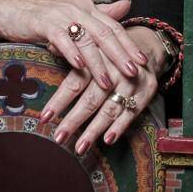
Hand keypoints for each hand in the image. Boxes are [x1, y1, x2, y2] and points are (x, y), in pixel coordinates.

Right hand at [0, 0, 147, 93]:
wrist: (9, 10)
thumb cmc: (43, 18)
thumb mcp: (73, 17)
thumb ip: (99, 15)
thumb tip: (127, 5)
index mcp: (87, 7)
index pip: (114, 26)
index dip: (129, 44)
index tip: (143, 62)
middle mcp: (78, 8)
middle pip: (105, 33)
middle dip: (121, 55)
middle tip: (134, 73)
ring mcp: (61, 15)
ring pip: (86, 40)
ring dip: (98, 63)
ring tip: (108, 82)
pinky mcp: (43, 22)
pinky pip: (62, 39)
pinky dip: (71, 53)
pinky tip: (79, 67)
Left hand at [37, 26, 167, 152]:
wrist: (144, 45)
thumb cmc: (106, 50)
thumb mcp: (90, 43)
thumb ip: (70, 48)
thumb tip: (50, 44)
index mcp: (96, 57)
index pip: (75, 83)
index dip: (59, 101)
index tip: (44, 118)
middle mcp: (114, 70)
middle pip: (91, 99)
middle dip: (74, 121)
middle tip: (59, 138)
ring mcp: (132, 81)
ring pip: (110, 109)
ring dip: (94, 130)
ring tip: (80, 148)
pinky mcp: (147, 90)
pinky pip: (132, 112)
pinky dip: (120, 127)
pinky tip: (107, 140)